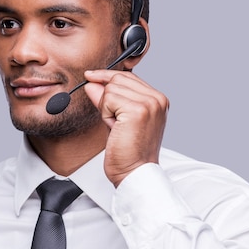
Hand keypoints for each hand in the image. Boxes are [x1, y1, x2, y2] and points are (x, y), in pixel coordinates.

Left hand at [83, 70, 168, 186]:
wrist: (135, 173)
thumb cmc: (128, 152)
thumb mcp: (117, 118)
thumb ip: (107, 98)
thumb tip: (92, 82)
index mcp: (158, 99)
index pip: (128, 76)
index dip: (106, 76)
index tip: (91, 76)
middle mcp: (157, 98)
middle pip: (118, 79)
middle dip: (107, 97)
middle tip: (113, 121)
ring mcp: (149, 103)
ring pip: (111, 88)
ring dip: (106, 108)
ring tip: (118, 127)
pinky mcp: (138, 110)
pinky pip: (108, 99)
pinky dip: (105, 114)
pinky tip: (115, 128)